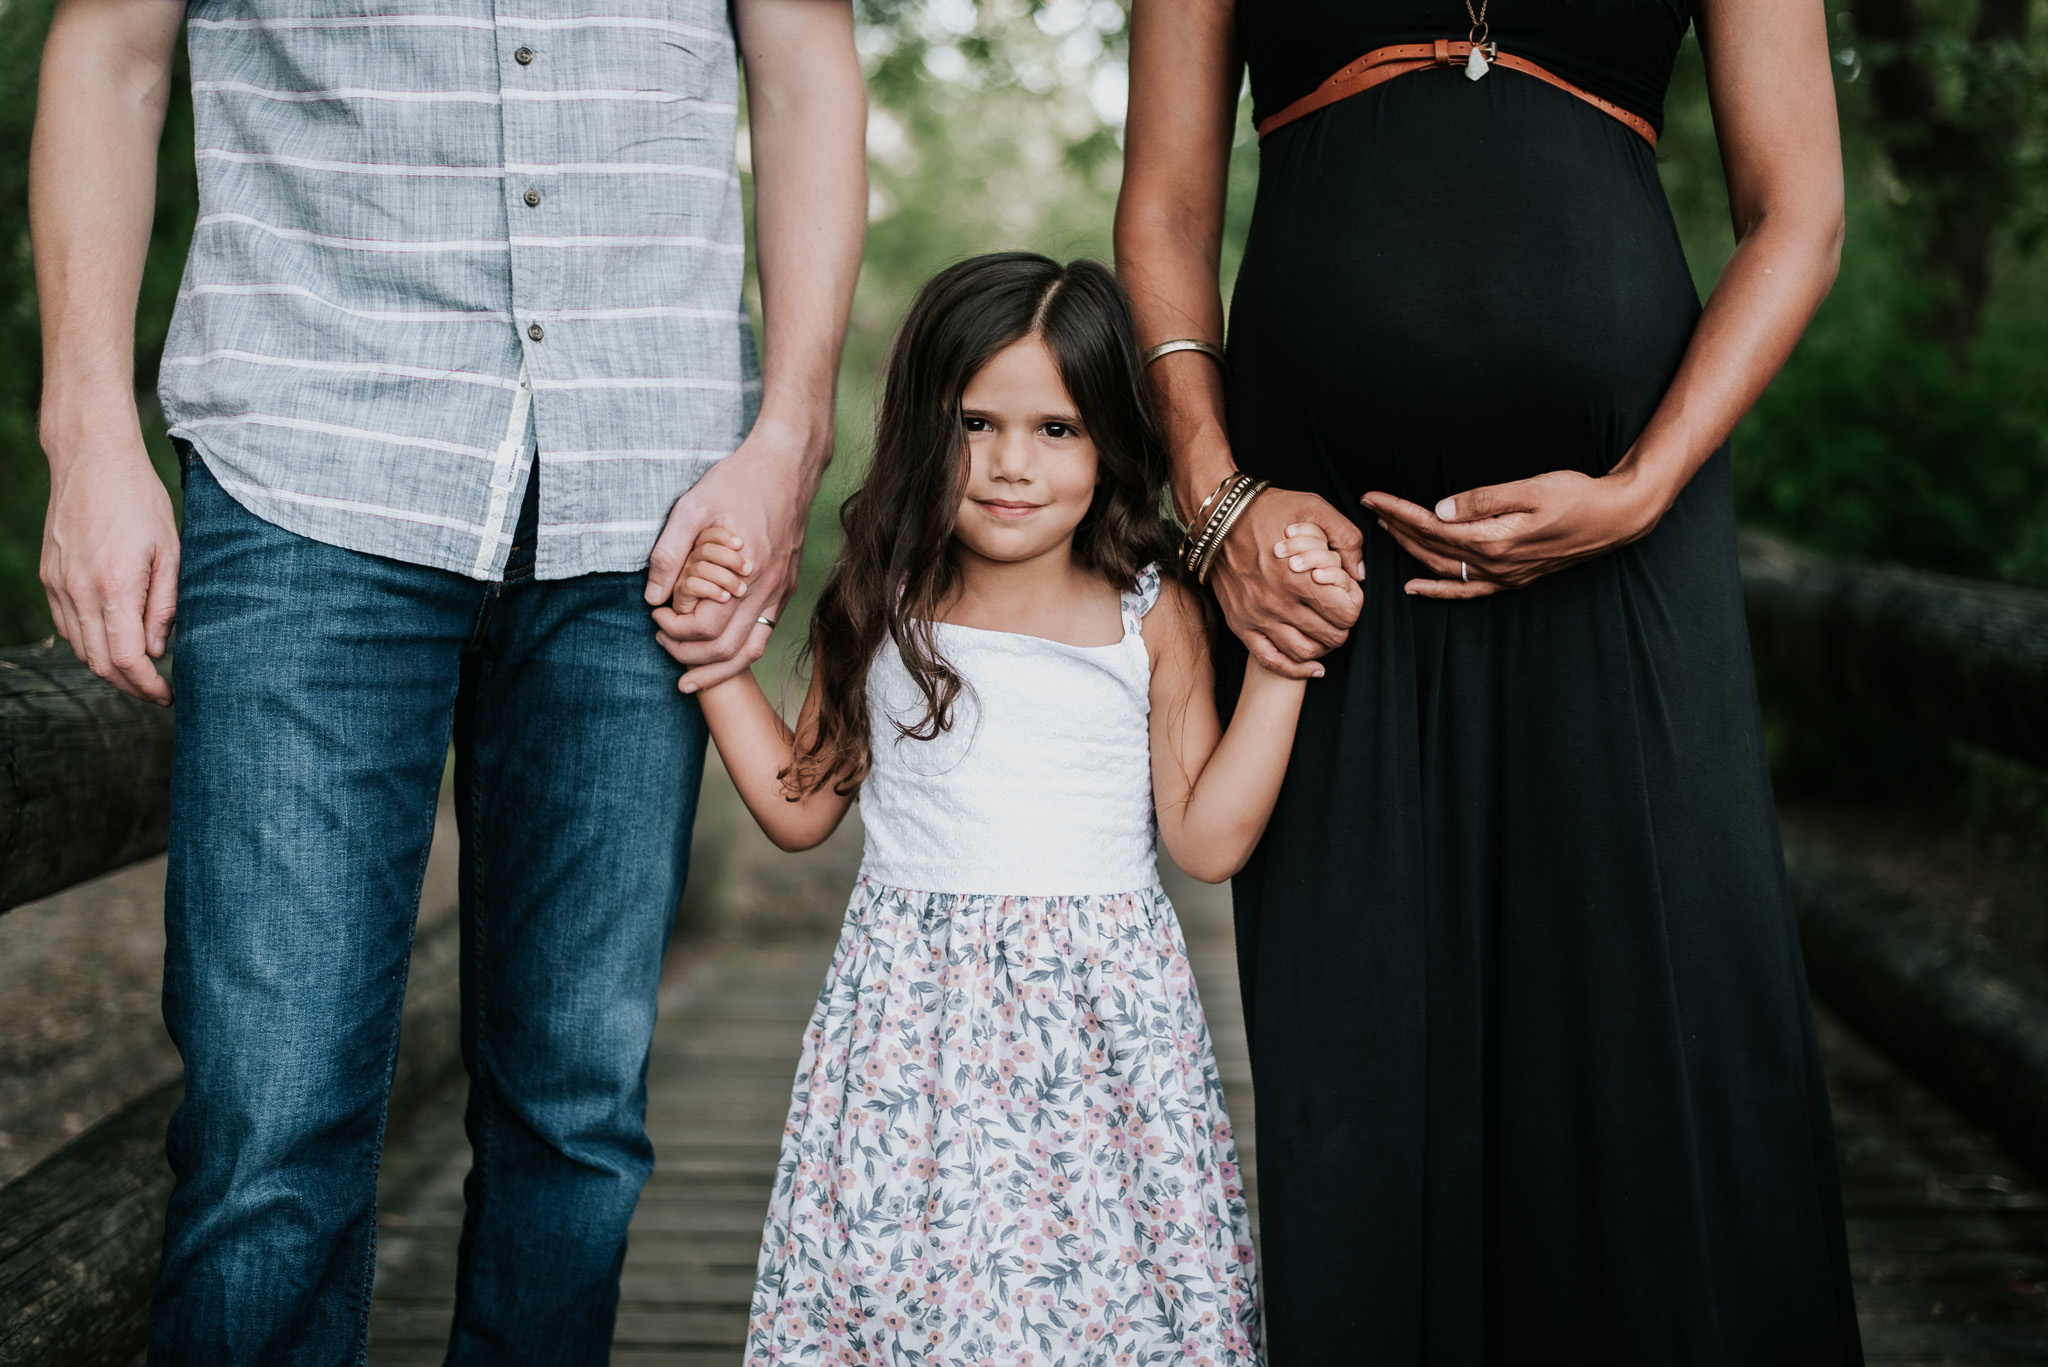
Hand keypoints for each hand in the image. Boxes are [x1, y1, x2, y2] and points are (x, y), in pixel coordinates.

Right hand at [40, 438, 179, 704]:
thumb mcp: (169, 551)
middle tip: (157, 692)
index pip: (126, 659)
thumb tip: (157, 649)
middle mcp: (78, 591)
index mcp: (114, 586)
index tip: (167, 695)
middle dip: (129, 686)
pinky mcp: (49, 576)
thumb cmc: (140, 501)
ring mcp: (58, 584)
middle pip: (99, 662)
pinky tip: (113, 642)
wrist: (93, 460)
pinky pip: (66, 625)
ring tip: (140, 672)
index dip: (146, 686)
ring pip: (79, 647)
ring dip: (108, 668)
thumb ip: (163, 604)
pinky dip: (89, 643)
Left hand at [646, 420, 819, 691]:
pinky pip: (764, 634)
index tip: (656, 616)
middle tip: (662, 643)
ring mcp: (780, 591)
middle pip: (726, 650)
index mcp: (743, 572)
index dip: (674, 631)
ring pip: (750, 651)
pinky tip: (719, 654)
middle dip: (688, 657)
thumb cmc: (737, 481)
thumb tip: (651, 596)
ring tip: (689, 676)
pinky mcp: (785, 588)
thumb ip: (669, 554)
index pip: (705, 628)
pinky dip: (739, 652)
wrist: (787, 465)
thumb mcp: (691, 507)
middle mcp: (767, 589)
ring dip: (717, 670)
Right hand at [1207, 487, 1364, 677]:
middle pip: (1331, 636)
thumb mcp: (1314, 508)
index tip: (1349, 593)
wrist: (1218, 517)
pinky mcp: (1241, 624)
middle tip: (1337, 609)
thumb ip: (1346, 538)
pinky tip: (1313, 667)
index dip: (1355, 604)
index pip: (1346, 614)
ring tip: (1325, 631)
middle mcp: (1278, 604)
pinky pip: (1271, 660)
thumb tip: (1359, 574)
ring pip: (1305, 653)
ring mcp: (1258, 618)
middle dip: (1342, 624)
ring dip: (1323, 646)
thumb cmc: (1267, 510)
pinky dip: (1296, 670)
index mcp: (1299, 577)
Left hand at [1362, 466, 1669, 599]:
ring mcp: (1503, 576)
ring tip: (1386, 531)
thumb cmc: (1577, 496)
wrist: (1616, 518)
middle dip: (1396, 527)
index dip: (1398, 511)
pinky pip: (1466, 590)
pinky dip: (1438, 590)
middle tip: (1370, 508)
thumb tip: (1440, 510)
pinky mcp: (1512, 579)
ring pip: (1442, 567)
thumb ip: (1483, 501)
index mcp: (1494, 540)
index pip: (1431, 526)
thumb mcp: (1530, 489)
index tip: (1372, 498)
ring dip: (1411, 550)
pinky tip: (1416, 587)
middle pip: (1430, 547)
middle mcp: (1494, 565)